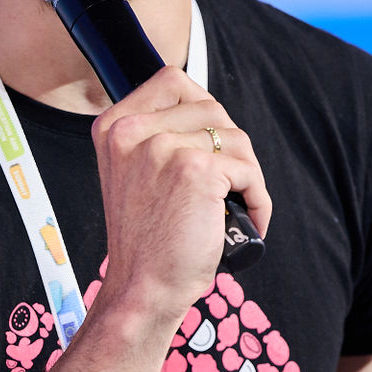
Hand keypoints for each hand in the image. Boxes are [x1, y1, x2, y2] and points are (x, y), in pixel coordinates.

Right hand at [91, 67, 270, 324]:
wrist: (142, 289)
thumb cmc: (146, 241)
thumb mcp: (132, 174)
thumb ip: (154, 137)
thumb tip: (209, 113)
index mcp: (113, 127)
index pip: (172, 82)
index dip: (202, 108)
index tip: (209, 143)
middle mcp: (133, 131)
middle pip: (211, 108)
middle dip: (231, 146)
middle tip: (230, 184)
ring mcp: (163, 148)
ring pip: (234, 138)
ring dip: (247, 175)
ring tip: (238, 207)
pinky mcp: (196, 170)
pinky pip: (247, 171)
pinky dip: (257, 198)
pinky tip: (248, 221)